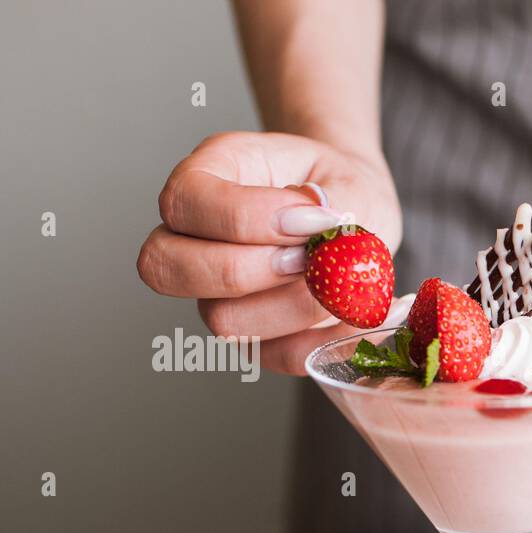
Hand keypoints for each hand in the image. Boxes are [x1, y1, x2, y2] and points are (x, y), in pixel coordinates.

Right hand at [137, 131, 403, 374]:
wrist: (360, 215)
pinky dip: (320, 343)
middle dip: (249, 270)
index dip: (246, 218)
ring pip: (223, 320)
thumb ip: (338, 204)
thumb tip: (322, 232)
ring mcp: (215, 292)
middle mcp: (192, 237)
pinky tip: (354, 317)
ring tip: (340, 284)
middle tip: (309, 258)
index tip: (311, 217)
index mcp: (207, 175)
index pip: (184, 201)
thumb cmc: (343, 188)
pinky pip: (273, 355)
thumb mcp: (350, 179)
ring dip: (292, 308)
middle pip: (168, 268)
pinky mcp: (253, 335)